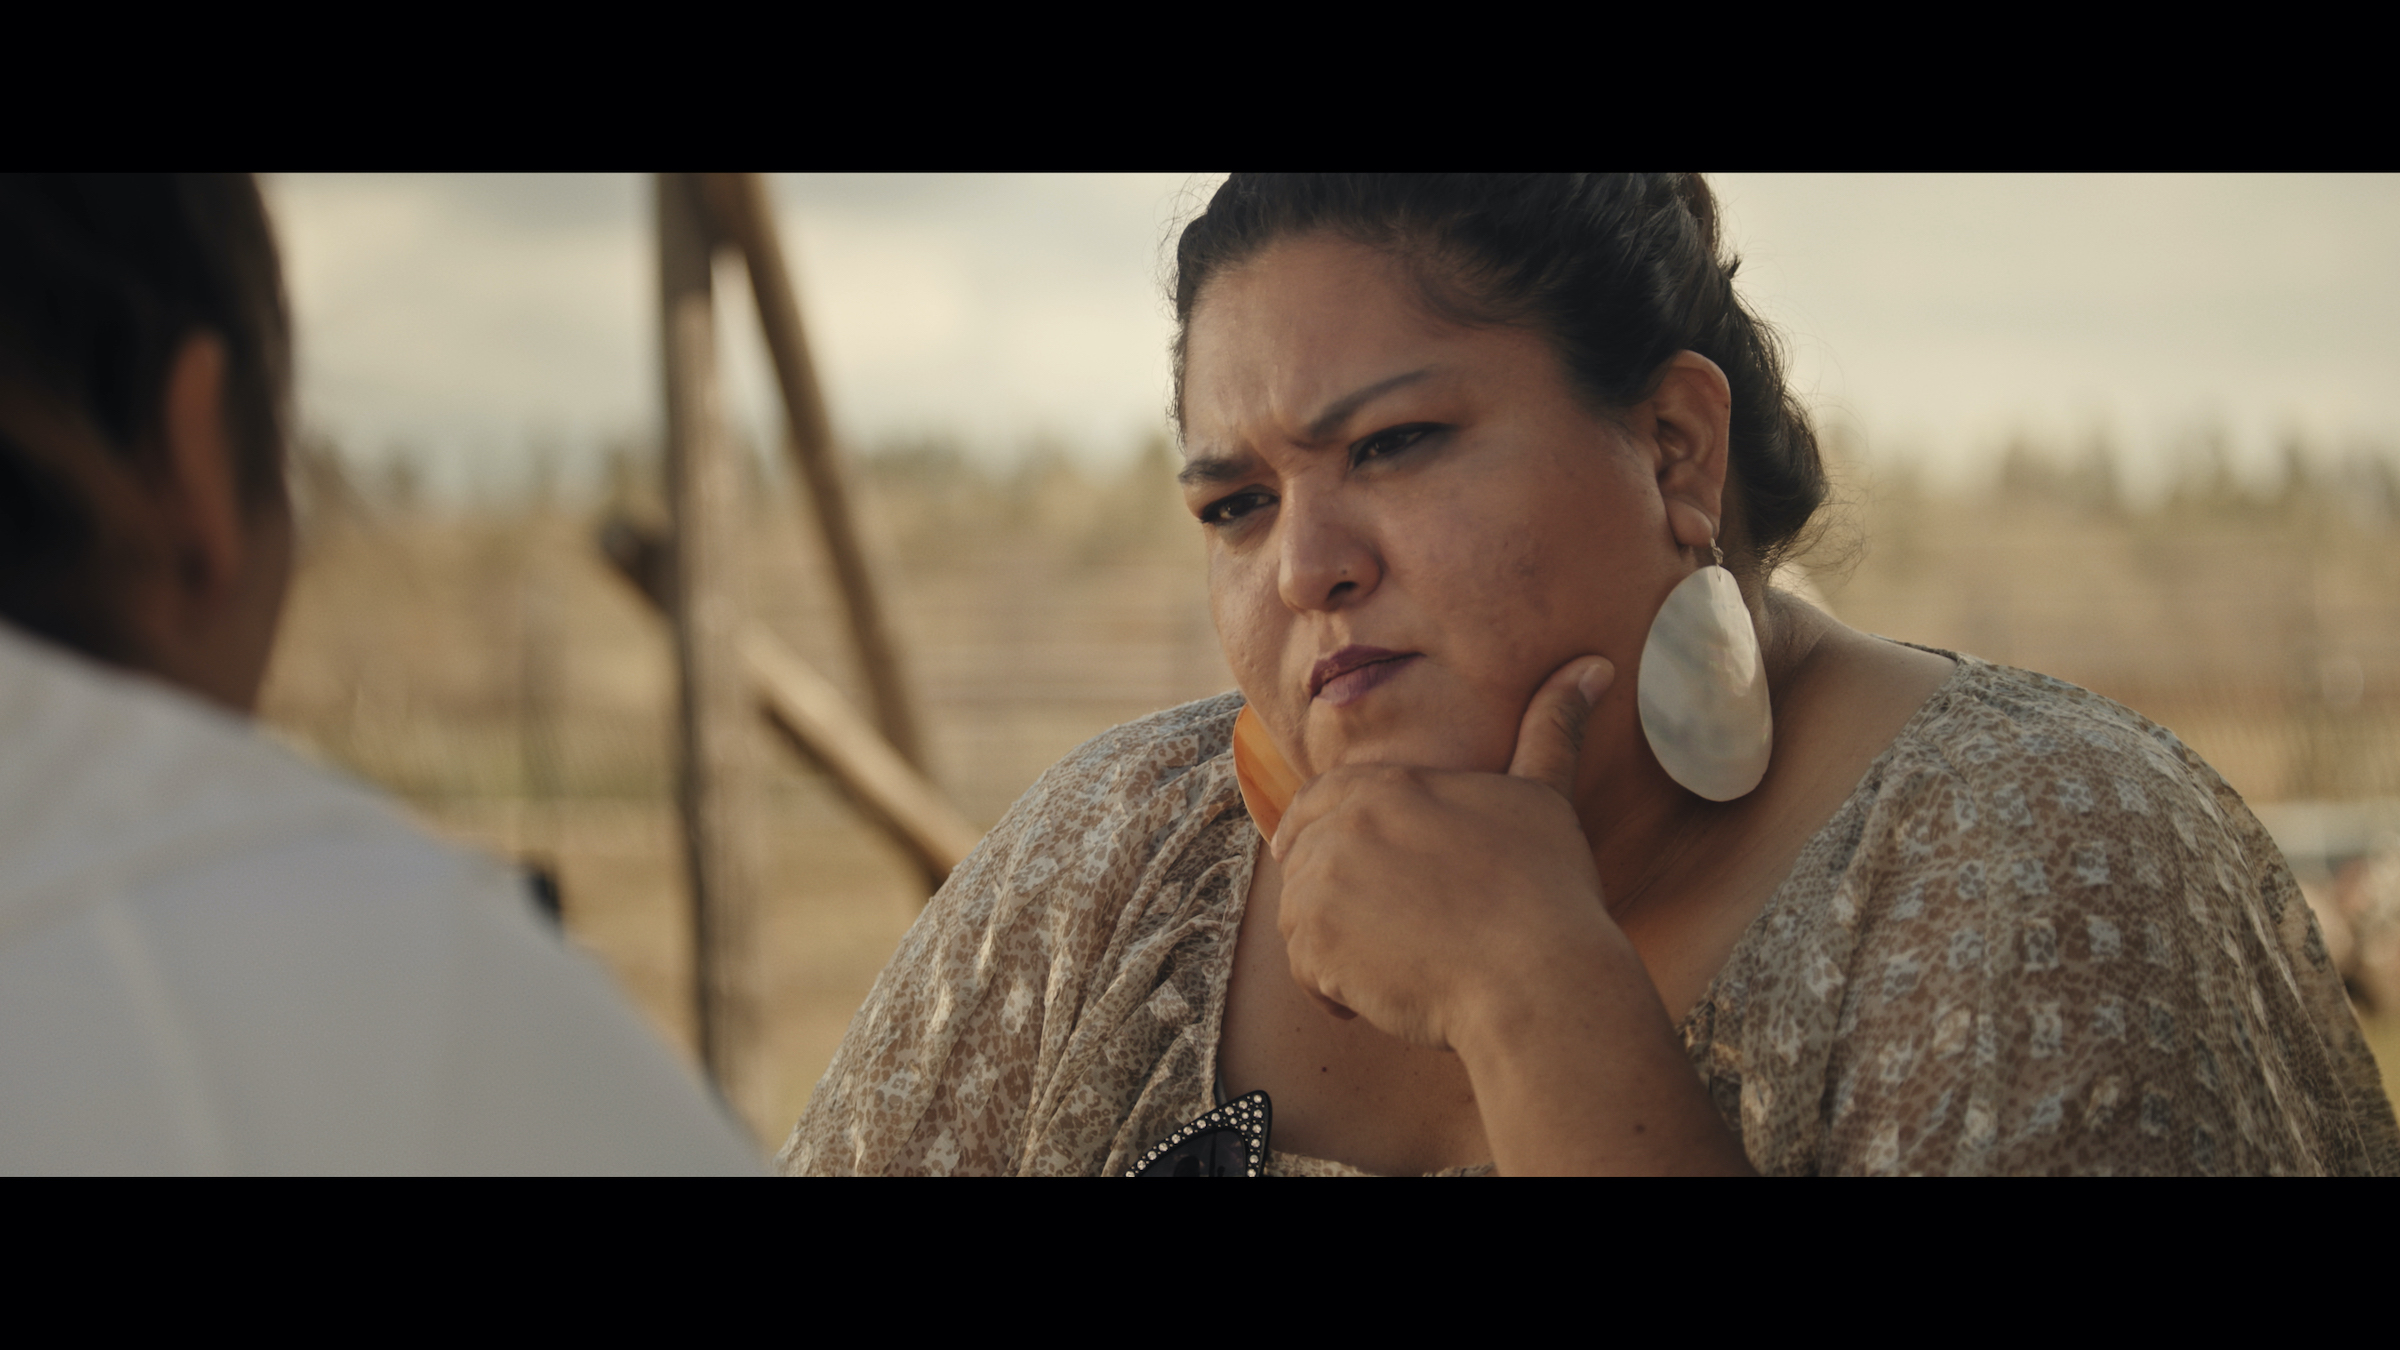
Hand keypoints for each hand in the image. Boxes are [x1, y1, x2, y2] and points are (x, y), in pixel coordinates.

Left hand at [1269, 655, 1621, 1051]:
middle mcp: (1340, 827)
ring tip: (1401, 958)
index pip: (1320, 801)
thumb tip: (1593, 666)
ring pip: (1301, 918)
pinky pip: (1304, 973)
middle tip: (1391, 926)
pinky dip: (1337, 990)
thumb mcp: (1545, 797)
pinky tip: (1390, 989)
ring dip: (1339, 944)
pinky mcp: (1315, 949)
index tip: (1362, 871)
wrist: (1539, 979)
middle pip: (1305, 861)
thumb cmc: (1546, 891)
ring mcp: (1320, 887)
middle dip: (1336, 894)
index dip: (1335, 837)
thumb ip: (1550, 729)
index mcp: (1383, 785)